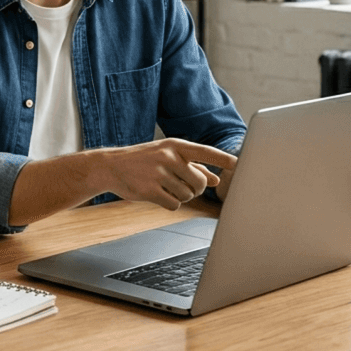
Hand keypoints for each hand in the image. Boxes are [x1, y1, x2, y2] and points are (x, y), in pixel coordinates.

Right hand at [95, 139, 237, 210]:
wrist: (110, 166)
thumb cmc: (142, 160)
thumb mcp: (167, 156)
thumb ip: (193, 166)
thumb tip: (218, 180)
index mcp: (175, 145)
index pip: (205, 152)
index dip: (224, 159)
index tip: (240, 164)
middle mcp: (168, 157)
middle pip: (201, 182)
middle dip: (196, 188)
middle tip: (182, 184)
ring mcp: (158, 173)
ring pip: (188, 195)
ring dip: (181, 196)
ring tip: (164, 186)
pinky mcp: (150, 190)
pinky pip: (174, 205)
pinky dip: (169, 203)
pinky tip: (157, 194)